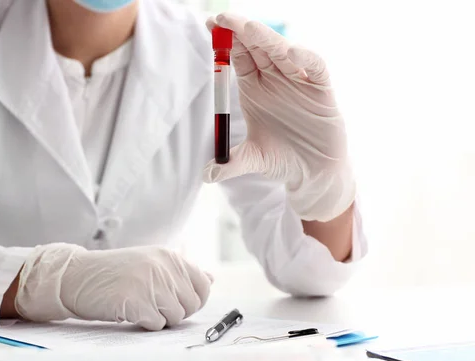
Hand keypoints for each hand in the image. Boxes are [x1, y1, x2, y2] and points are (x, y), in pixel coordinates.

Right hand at [15, 244, 212, 330]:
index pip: (203, 285)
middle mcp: (163, 267)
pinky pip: (156, 324)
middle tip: (149, 303)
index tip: (173, 300)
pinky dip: (144, 323)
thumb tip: (211, 279)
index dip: (191, 300)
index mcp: (169, 256)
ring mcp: (150, 284)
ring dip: (158, 318)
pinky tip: (129, 310)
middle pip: (190, 305)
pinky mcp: (136, 302)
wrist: (77, 276)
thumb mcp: (150, 263)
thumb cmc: (114, 273)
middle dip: (174, 311)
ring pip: (175, 317)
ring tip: (138, 304)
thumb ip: (180, 272)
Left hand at [203, 13, 355, 221]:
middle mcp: (274, 78)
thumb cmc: (282, 159)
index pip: (238, 56)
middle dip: (240, 31)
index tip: (210, 24)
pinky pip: (314, 66)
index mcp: (254, 87)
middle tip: (224, 18)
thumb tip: (207, 175)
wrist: (313, 172)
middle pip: (257, 47)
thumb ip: (232, 163)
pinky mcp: (320, 88)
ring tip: (248, 28)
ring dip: (266, 38)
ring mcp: (298, 80)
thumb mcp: (254, 159)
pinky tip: (290, 54)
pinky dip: (304, 58)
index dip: (225, 41)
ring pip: (282, 51)